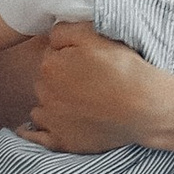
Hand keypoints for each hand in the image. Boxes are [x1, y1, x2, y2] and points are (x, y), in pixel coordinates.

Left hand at [21, 18, 173, 154]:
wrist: (143, 106)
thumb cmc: (122, 69)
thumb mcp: (93, 34)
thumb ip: (64, 31)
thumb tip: (51, 38)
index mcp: (50, 65)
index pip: (51, 54)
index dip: (68, 55)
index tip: (85, 61)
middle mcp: (45, 93)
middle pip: (45, 80)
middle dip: (58, 78)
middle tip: (84, 80)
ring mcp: (52, 120)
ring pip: (40, 105)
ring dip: (49, 102)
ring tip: (72, 102)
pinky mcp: (62, 141)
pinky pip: (36, 137)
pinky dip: (32, 132)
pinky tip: (29, 130)